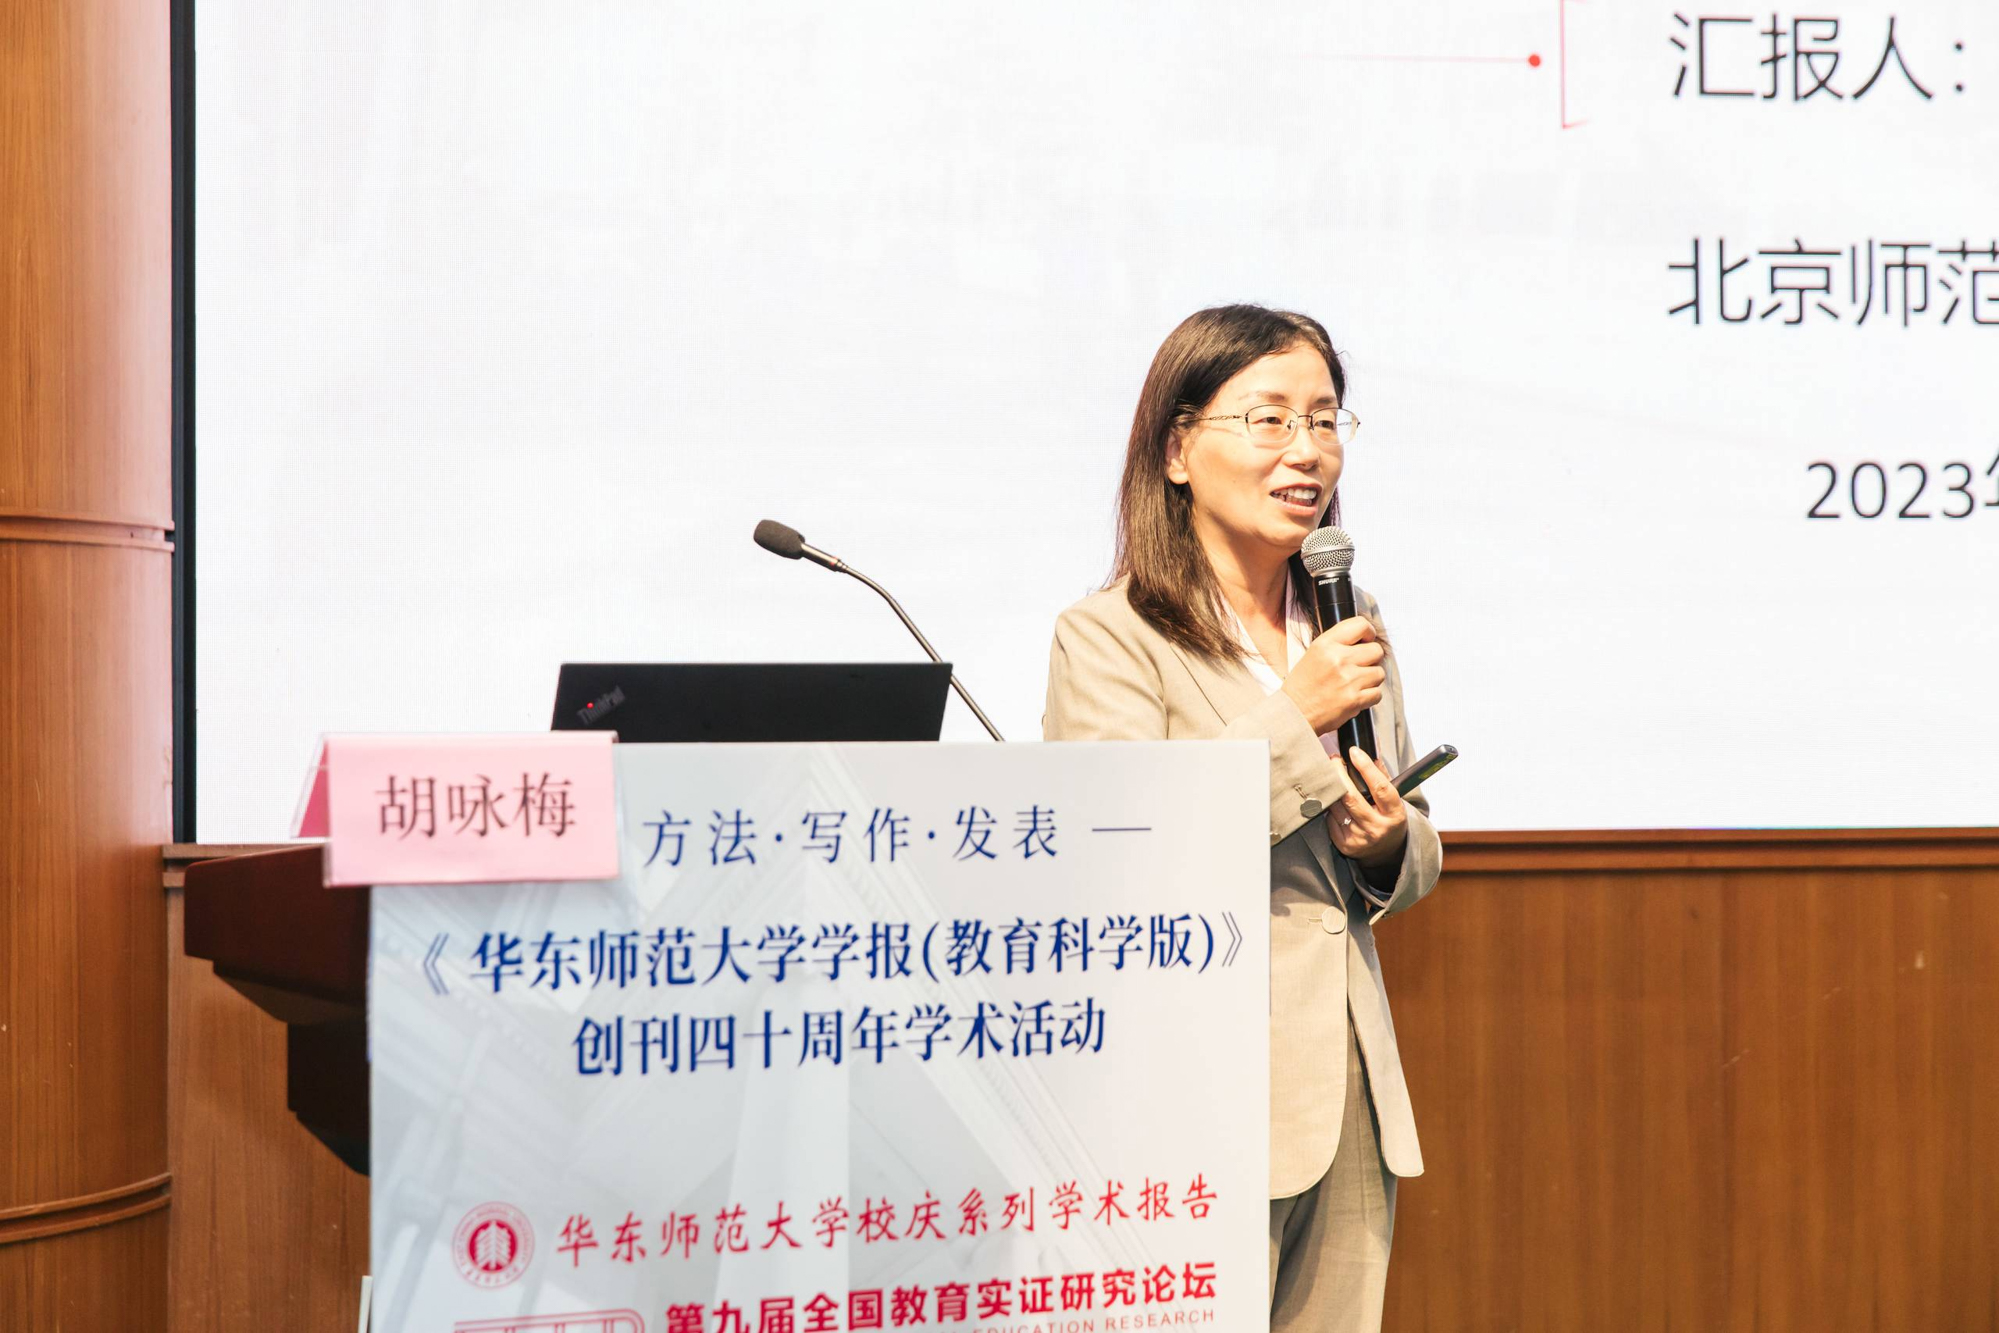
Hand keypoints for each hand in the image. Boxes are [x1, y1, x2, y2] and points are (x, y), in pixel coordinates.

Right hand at [1280, 616, 1385, 733]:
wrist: (1294, 713)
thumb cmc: (1302, 686)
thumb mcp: (1313, 654)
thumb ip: (1337, 644)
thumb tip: (1364, 642)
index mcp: (1326, 644)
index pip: (1361, 625)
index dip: (1369, 634)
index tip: (1367, 641)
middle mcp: (1338, 659)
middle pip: (1376, 651)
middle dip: (1372, 659)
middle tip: (1361, 667)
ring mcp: (1348, 680)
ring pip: (1379, 673)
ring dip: (1371, 679)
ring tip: (1355, 684)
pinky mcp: (1355, 699)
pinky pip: (1377, 693)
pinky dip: (1370, 697)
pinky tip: (1355, 696)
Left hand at [1326, 748, 1407, 873]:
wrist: (1386, 852)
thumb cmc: (1388, 819)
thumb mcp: (1393, 801)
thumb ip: (1381, 777)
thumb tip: (1367, 751)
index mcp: (1394, 814)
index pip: (1380, 787)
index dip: (1366, 767)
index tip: (1354, 751)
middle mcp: (1377, 828)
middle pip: (1352, 797)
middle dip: (1339, 774)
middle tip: (1334, 759)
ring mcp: (1360, 839)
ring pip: (1337, 807)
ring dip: (1333, 790)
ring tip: (1332, 779)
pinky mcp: (1345, 845)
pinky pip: (1330, 819)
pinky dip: (1331, 808)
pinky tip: (1334, 802)